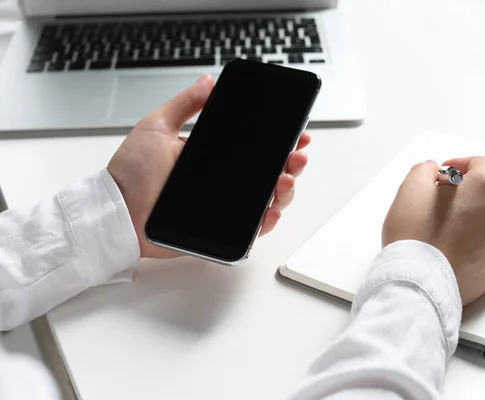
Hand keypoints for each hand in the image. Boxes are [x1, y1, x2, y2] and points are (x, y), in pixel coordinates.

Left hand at [108, 75, 310, 258]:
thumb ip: (185, 104)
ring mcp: (224, 204)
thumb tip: (209, 80)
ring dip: (284, 190)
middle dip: (290, 163)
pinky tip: (272, 210)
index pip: (255, 146)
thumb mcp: (156, 127)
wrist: (117, 213)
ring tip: (285, 181)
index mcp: (213, 155)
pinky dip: (267, 221)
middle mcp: (224, 179)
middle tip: (297, 155)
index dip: (279, 140)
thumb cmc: (131, 173)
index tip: (296, 132)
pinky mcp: (220, 229)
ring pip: (266, 198)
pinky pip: (252, 228)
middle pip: (268, 171)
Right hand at [382, 157, 484, 305]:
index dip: (457, 165)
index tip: (441, 175)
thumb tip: (433, 171)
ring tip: (441, 229)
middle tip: (436, 203)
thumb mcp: (411, 189)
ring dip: (469, 218)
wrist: (421, 285)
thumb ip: (424, 170)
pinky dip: (474, 241)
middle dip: (464, 193)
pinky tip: (450, 248)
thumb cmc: (416, 236)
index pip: (479, 164)